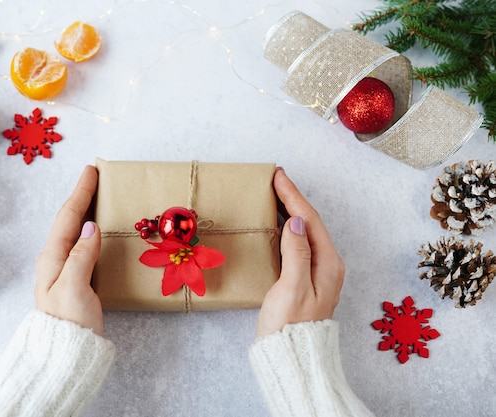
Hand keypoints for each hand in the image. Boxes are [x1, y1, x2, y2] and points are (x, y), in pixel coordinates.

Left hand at [34, 165, 103, 335]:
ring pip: (74, 231)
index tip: (91, 170)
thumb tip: (91, 226)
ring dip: (84, 211)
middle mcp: (55, 260)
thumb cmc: (69, 323)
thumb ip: (81, 256)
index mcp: (54, 258)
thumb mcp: (75, 288)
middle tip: (94, 176)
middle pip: (69, 220)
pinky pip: (82, 245)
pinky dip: (90, 230)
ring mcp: (64, 270)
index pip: (69, 217)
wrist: (64, 355)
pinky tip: (97, 229)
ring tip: (95, 196)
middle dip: (81, 197)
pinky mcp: (74, 280)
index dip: (81, 192)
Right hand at [255, 168, 344, 337]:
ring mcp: (318, 272)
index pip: (309, 220)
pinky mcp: (306, 279)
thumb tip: (294, 222)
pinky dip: (287, 229)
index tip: (278, 176)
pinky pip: (299, 245)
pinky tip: (277, 225)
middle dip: (293, 199)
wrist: (292, 358)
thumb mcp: (292, 288)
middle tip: (275, 179)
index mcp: (328, 264)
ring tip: (275, 195)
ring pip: (304, 233)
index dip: (293, 196)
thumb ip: (296, 253)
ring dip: (290, 212)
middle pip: (309, 223)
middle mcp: (327, 265)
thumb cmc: (289, 326)